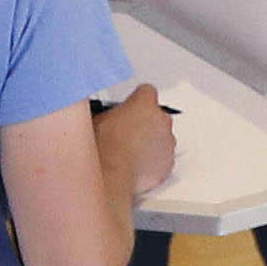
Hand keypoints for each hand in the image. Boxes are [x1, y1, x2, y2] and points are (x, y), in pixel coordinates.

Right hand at [91, 81, 177, 197]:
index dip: (137, 99)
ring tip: (131, 150)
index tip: (130, 106)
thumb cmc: (105, 147)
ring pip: (162, 137)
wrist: (112, 174)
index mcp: (145, 103)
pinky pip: (163, 157)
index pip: (147, 91)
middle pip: (158, 115)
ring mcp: (168, 142)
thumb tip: (104, 114)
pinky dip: (154, 160)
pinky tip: (137, 164)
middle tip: (127, 131)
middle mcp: (161, 120)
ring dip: (151, 140)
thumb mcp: (98, 119)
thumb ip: (109, 112)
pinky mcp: (168, 163)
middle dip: (145, 121)